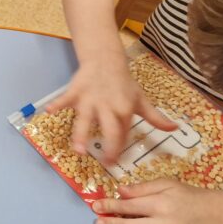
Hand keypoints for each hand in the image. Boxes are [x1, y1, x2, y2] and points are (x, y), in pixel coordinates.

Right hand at [46, 58, 175, 163]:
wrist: (106, 60)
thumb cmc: (123, 84)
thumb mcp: (140, 100)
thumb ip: (155, 117)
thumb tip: (174, 129)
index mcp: (124, 110)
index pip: (123, 134)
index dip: (119, 149)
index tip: (114, 162)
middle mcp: (108, 107)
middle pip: (109, 130)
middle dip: (108, 146)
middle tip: (105, 162)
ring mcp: (90, 100)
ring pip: (85, 120)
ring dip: (81, 134)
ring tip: (78, 149)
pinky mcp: (75, 92)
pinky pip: (65, 99)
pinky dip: (57, 104)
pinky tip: (48, 111)